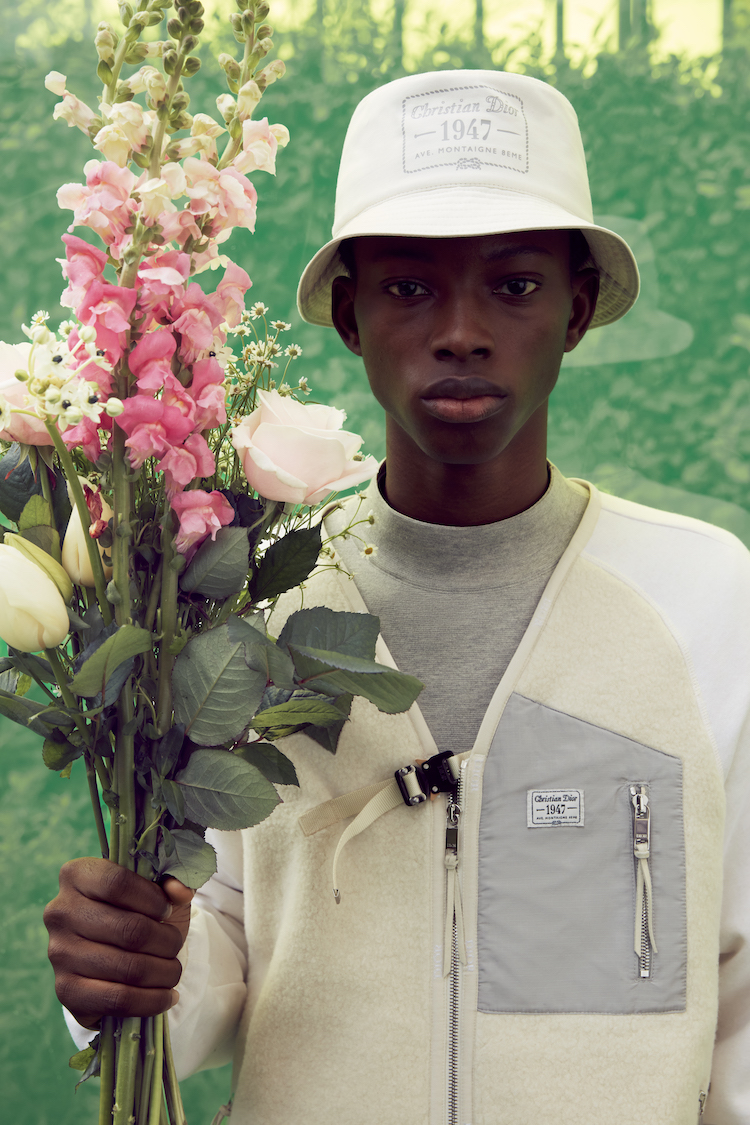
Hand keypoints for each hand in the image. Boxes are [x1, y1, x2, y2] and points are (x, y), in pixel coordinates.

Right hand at [44, 857, 194, 1029]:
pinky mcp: (66, 990)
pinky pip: (119, 999)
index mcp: (77, 875)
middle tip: (176, 944)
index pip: (117, 883)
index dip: (153, 899)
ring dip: (164, 972)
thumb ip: (173, 881)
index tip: (168, 911)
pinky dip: (152, 1000)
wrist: (116, 954)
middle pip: (130, 930)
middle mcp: (59, 911)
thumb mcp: (158, 890)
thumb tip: (181, 891)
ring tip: (174, 970)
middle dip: (166, 941)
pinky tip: (167, 995)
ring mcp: (59, 953)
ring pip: (129, 968)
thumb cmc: (139, 912)